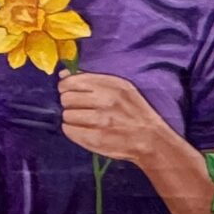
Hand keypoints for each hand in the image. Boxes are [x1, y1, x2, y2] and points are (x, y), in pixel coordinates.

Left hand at [57, 71, 178, 165]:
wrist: (151, 139)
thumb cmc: (133, 112)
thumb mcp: (120, 88)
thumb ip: (91, 78)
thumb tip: (63, 74)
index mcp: (111, 85)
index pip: (71, 81)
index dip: (66, 87)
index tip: (70, 92)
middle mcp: (106, 101)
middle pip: (66, 99)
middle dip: (69, 104)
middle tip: (80, 109)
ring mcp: (101, 121)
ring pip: (66, 115)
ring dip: (71, 119)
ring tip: (84, 121)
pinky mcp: (96, 139)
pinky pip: (69, 131)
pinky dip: (72, 131)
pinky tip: (83, 130)